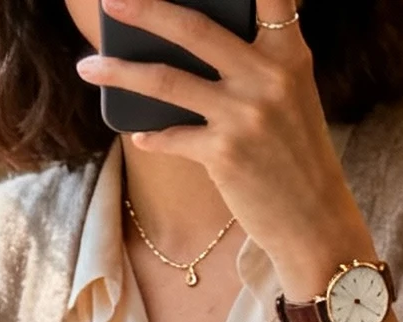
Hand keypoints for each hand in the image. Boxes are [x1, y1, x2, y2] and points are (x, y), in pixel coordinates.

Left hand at [79, 0, 373, 295]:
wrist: (314, 219)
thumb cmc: (296, 153)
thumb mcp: (290, 95)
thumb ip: (256, 62)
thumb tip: (192, 43)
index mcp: (288, 53)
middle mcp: (267, 76)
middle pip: (194, 28)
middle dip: (146, 8)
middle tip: (111, 0)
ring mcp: (244, 115)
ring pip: (167, 81)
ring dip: (120, 72)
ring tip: (88, 66)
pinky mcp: (224, 154)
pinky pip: (172, 136)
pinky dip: (151, 136)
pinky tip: (138, 136)